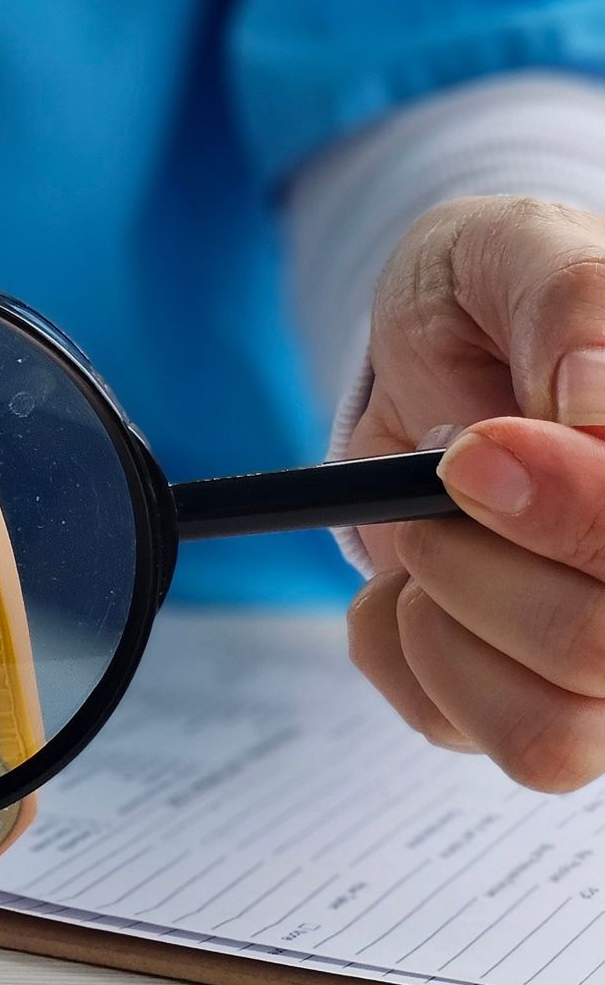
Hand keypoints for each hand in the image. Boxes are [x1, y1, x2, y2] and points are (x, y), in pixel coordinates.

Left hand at [346, 196, 604, 792]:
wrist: (437, 339)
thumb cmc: (501, 292)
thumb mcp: (520, 249)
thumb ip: (569, 301)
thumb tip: (590, 394)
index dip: (575, 510)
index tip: (475, 448)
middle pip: (601, 652)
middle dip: (482, 562)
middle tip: (442, 470)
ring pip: (551, 735)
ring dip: (446, 617)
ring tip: (433, 528)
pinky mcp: (540, 710)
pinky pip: (463, 732)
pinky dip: (401, 646)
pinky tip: (414, 577)